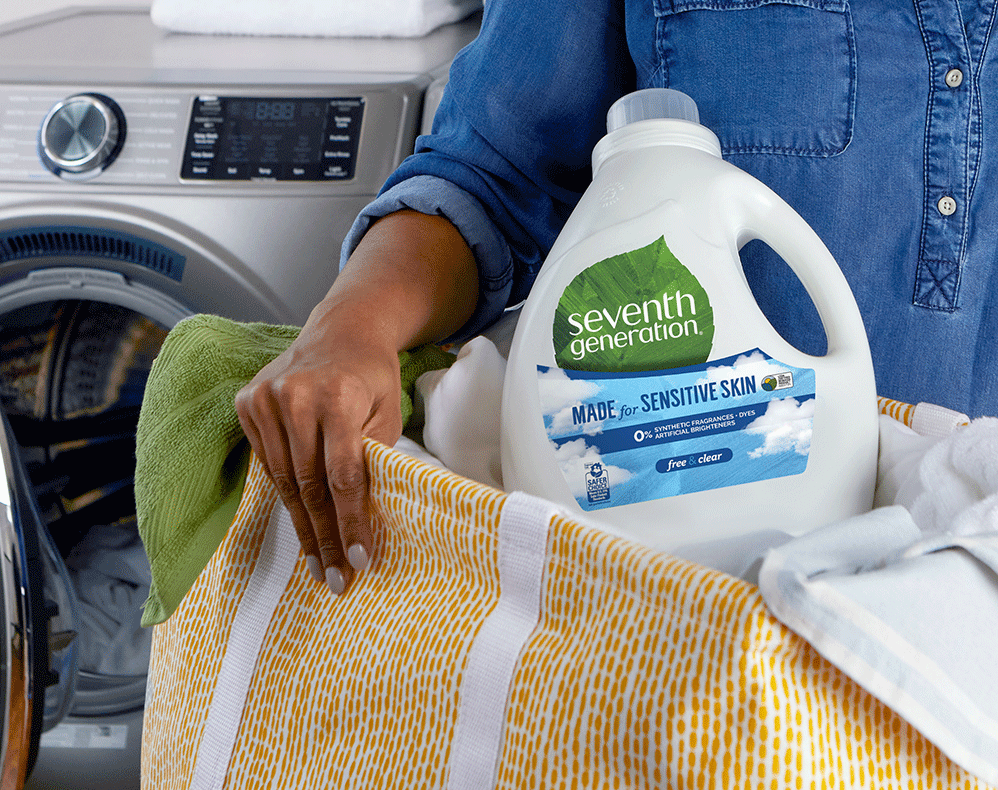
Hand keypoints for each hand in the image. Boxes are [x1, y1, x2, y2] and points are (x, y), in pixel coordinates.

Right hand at [235, 210, 477, 593]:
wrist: (343, 330)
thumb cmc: (373, 377)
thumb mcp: (388, 414)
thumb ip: (376, 460)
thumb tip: (366, 522)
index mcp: (337, 396)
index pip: (343, 475)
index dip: (351, 522)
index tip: (358, 561)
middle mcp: (295, 396)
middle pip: (308, 485)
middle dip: (324, 538)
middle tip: (335, 579)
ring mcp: (265, 398)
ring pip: (284, 480)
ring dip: (302, 527)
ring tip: (318, 564)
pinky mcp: (247, 403)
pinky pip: (268, 463)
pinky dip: (285, 496)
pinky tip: (301, 525)